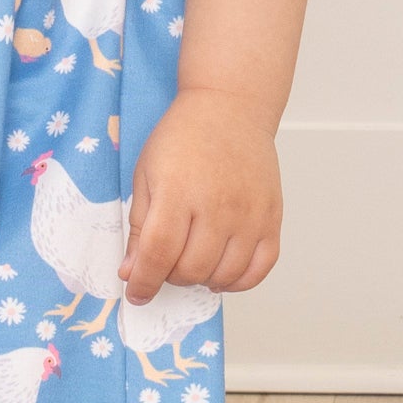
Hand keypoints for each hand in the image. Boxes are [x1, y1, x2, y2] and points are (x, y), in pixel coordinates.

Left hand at [118, 86, 281, 302]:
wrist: (229, 109)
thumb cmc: (183, 137)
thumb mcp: (146, 174)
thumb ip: (139, 226)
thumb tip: (131, 272)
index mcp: (177, 190)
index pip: (158, 253)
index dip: (143, 281)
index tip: (136, 293)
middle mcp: (217, 205)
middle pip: (190, 269)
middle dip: (169, 277)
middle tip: (165, 262)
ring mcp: (249, 213)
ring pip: (223, 275)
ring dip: (201, 280)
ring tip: (192, 263)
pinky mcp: (271, 217)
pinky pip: (259, 269)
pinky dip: (239, 281)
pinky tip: (222, 271)